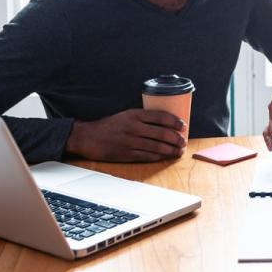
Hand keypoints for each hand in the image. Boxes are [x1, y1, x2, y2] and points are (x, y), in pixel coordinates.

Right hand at [65, 109, 185, 161]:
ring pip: (157, 146)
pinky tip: (166, 156)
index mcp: (134, 114)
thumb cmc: (108, 126)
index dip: (174, 122)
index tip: (183, 126)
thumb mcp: (125, 115)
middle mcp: (133, 127)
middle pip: (162, 133)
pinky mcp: (127, 154)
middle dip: (176, 138)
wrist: (87, 137)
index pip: (160, 116)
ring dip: (171, 149)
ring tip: (179, 150)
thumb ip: (142, 118)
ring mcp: (130, 142)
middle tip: (183, 141)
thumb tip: (164, 123)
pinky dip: (159, 157)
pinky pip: (148, 156)